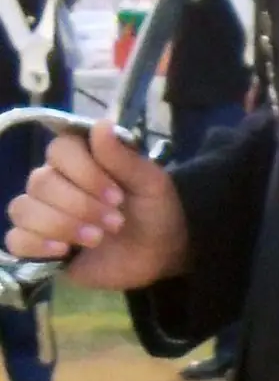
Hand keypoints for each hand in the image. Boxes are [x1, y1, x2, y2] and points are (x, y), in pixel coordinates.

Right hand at [6, 121, 189, 289]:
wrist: (160, 257)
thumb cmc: (155, 213)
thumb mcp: (151, 184)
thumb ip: (123, 158)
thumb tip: (101, 123)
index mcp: (82, 160)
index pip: (60, 149)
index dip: (85, 172)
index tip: (118, 196)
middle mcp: (56, 182)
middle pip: (41, 182)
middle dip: (81, 205)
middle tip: (116, 223)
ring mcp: (43, 213)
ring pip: (24, 208)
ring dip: (62, 224)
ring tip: (97, 239)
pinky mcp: (37, 245)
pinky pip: (16, 239)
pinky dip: (36, 244)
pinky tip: (64, 250)